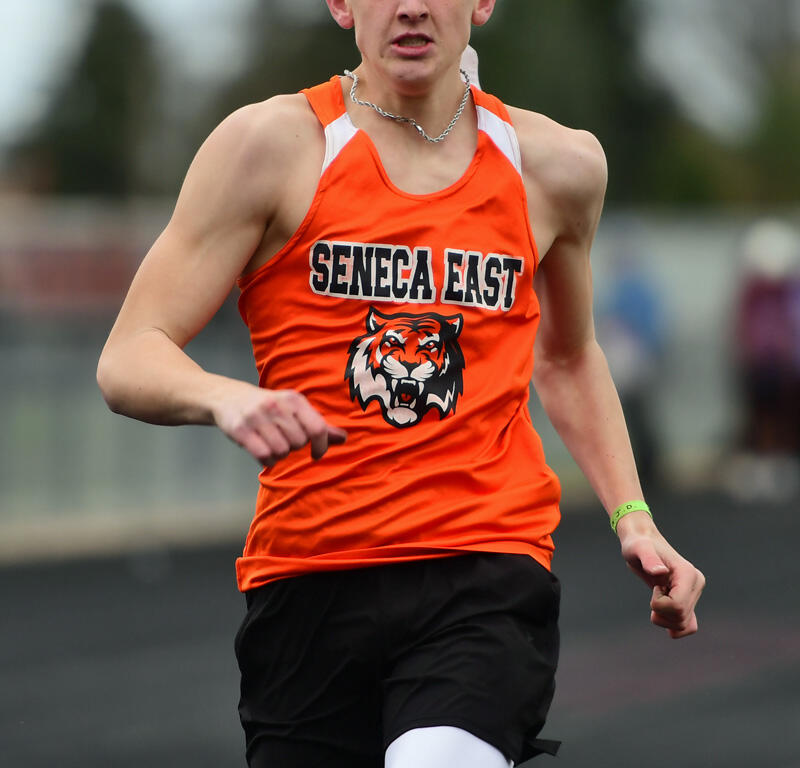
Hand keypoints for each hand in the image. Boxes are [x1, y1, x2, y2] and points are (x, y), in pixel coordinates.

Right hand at [213, 383, 346, 466]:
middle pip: (299, 443)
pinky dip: (267, 460)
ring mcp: (257, 417)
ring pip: (282, 451)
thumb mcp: (294, 409)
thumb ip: (318, 425)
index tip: (317, 454)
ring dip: (280, 455)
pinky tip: (263, 453)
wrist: (229, 397)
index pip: (318, 428)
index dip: (321, 446)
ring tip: (272, 445)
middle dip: (294, 447)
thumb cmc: (269, 407)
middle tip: (284, 440)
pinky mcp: (240, 429)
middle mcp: (277, 405)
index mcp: (294, 400)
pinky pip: (264, 456)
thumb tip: (344, 438)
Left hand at [616, 511, 705, 638]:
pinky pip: (689, 625)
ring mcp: (694, 592)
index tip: (654, 586)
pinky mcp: (688, 599)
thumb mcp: (638, 549)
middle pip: (680, 617)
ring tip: (657, 598)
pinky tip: (663, 617)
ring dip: (664, 619)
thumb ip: (649, 559)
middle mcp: (696, 583)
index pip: (678, 606)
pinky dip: (676, 627)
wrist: (642, 541)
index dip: (659, 603)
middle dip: (660, 611)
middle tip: (654, 590)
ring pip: (683, 624)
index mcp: (688, 574)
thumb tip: (660, 572)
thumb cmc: (638, 544)